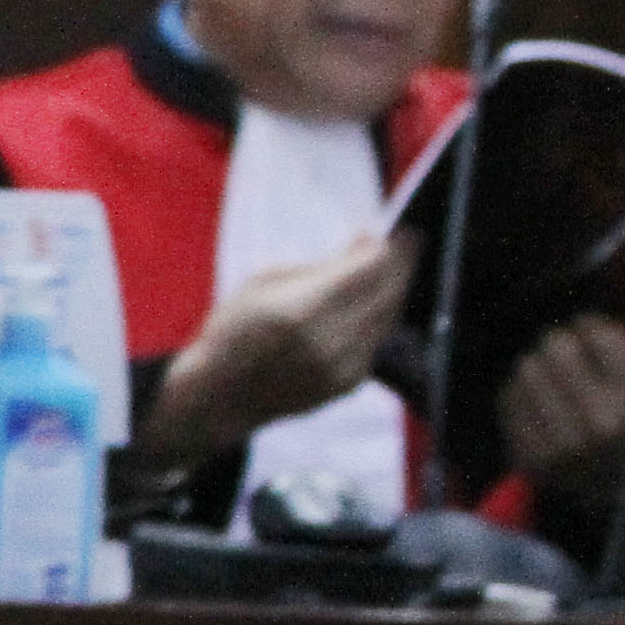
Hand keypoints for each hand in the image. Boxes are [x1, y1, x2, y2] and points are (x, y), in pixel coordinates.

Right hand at [152, 232, 414, 458]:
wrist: (219, 394)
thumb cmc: (233, 329)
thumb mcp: (265, 281)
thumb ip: (323, 264)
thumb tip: (367, 240)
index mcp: (302, 309)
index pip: (369, 270)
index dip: (392, 247)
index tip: (403, 230)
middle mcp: (328, 341)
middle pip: (387, 292)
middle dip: (400, 265)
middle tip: (406, 244)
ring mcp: (341, 367)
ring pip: (387, 317)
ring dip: (391, 290)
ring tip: (385, 270)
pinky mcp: (348, 384)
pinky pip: (376, 341)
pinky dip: (377, 318)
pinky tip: (366, 303)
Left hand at [498, 312, 624, 496]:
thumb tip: (596, 311)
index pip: (598, 334)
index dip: (590, 326)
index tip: (589, 331)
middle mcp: (602, 424)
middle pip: (555, 347)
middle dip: (561, 343)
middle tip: (567, 350)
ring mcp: (563, 447)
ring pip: (525, 370)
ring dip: (537, 367)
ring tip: (552, 376)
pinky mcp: (533, 461)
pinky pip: (508, 402)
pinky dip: (520, 393)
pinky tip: (537, 399)